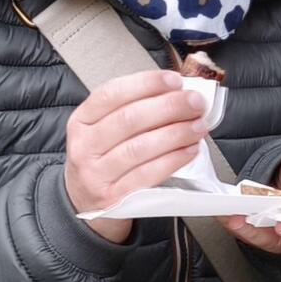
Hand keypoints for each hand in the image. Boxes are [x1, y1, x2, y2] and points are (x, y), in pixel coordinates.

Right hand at [64, 70, 209, 243]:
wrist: (84, 201)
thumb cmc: (103, 156)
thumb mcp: (104, 128)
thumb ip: (135, 107)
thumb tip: (179, 91)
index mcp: (82, 120)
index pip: (112, 94)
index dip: (146, 83)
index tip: (175, 80)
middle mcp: (84, 146)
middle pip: (129, 119)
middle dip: (169, 107)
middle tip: (196, 102)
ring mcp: (95, 174)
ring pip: (139, 148)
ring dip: (175, 134)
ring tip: (198, 126)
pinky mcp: (112, 197)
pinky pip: (147, 175)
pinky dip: (172, 160)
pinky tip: (190, 150)